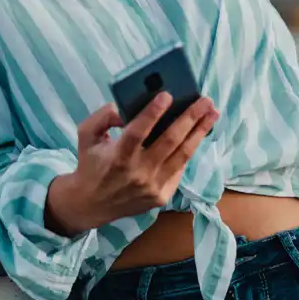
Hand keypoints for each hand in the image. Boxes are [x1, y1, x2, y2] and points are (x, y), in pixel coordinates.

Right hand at [47, 92, 218, 234]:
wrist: (91, 205)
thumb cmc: (91, 164)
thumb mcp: (86, 135)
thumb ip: (103, 117)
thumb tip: (126, 108)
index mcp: (118, 156)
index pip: (137, 131)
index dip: (153, 112)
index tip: (167, 94)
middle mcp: (138, 173)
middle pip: (169, 141)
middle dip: (190, 118)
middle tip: (205, 100)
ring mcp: (152, 187)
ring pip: (182, 155)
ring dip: (199, 132)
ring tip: (212, 114)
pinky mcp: (161, 196)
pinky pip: (179, 169)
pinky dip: (189, 150)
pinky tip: (198, 134)